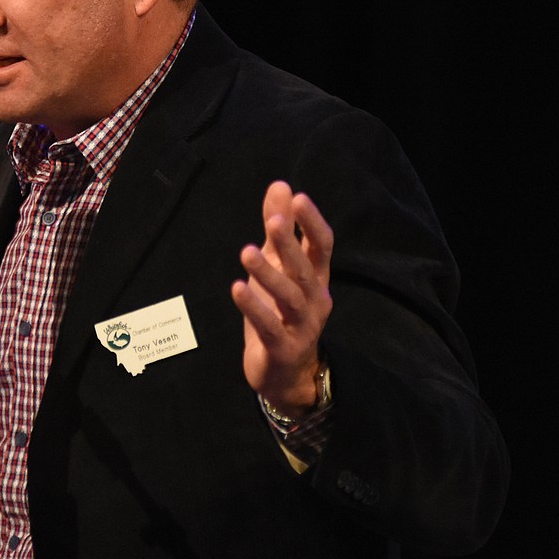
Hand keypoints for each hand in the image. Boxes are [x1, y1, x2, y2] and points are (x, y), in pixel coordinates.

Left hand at [231, 181, 332, 417]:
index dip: (312, 222)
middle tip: (272, 221)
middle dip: (290, 243)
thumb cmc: (280, 311)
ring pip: (289, 297)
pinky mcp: (283, 347)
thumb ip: (279, 228)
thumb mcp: (278, 266)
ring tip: (246, 252)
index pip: (322, 245)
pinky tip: (236, 289)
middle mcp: (315, 299)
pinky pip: (269, 326)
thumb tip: (281, 185)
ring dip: (268, 274)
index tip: (298, 198)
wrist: (285, 373)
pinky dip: (254, 308)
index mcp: (316, 278)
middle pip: (305, 268)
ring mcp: (302, 325)